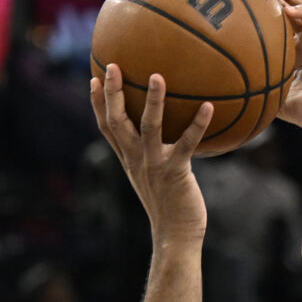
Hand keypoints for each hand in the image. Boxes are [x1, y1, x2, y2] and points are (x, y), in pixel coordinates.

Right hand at [90, 64, 217, 242]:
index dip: (97, 103)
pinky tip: (208, 106)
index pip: (107, 127)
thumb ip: (154, 154)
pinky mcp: (175, 172)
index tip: (93, 78)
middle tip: (112, 65)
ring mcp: (154, 165)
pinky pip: (187, 144)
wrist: (175, 236)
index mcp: (129, 159)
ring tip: (156, 75)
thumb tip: (169, 134)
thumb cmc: (170, 204)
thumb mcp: (155, 176)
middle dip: (112, 93)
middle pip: (117, 121)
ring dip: (152, 101)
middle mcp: (136, 159)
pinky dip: (197, 125)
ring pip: (148, 127)